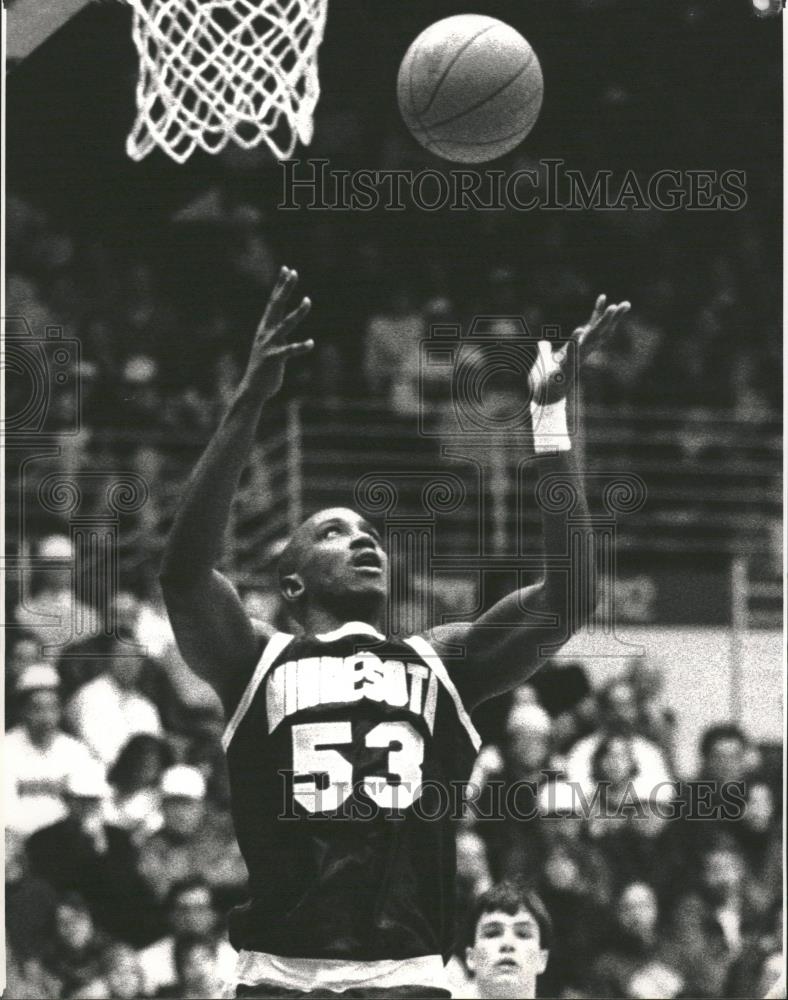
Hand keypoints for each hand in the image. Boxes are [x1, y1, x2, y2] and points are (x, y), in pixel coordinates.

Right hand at [244, 266, 312, 399]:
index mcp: (265, 328)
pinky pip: (290, 351)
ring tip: (308, 300)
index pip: (273, 302)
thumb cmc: (264, 368)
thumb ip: (275, 334)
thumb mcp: (269, 345)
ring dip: (298, 312)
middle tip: (293, 272)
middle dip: (285, 289)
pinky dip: (301, 347)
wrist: (253, 389)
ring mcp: (269, 345)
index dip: (280, 286)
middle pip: (276, 305)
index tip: (287, 269)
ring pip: (285, 324)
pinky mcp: (274, 359)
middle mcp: (266, 332)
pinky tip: (311, 343)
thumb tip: (280, 325)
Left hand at [529, 294, 629, 404]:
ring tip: (610, 307)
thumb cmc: (545, 382)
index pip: (592, 329)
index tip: (604, 297)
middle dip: (613, 318)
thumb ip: (546, 350)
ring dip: (601, 324)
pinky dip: (575, 343)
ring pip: (591, 340)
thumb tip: (543, 342)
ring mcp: (576, 361)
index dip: (599, 314)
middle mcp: (581, 354)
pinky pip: (572, 354)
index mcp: (578, 350)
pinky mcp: (566, 370)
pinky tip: (579, 330)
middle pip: (600, 332)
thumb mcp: (545, 360)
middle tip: (627, 303)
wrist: (542, 402)